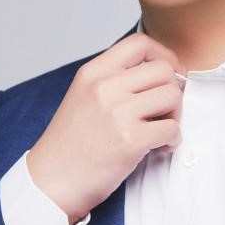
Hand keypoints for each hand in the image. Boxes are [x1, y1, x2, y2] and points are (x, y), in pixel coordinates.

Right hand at [26, 32, 184, 224]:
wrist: (50, 181)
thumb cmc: (69, 144)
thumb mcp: (82, 96)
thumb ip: (112, 80)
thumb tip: (156, 71)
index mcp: (92, 73)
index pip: (140, 43)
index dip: (162, 55)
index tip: (166, 73)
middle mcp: (104, 87)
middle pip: (164, 69)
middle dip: (172, 89)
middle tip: (164, 109)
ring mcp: (117, 113)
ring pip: (172, 95)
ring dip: (175, 114)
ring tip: (160, 129)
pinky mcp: (130, 141)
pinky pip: (172, 128)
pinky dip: (172, 139)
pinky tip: (158, 147)